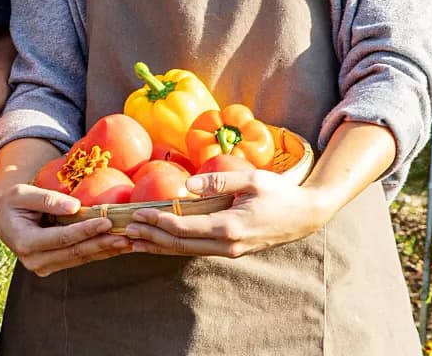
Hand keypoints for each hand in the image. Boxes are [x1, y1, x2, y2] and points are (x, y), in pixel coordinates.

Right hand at [0, 178, 132, 275]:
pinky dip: (98, 251)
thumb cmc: (12, 201)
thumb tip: (75, 207)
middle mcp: (35, 260)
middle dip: (102, 244)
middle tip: (126, 236)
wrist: (2, 216)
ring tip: (128, 242)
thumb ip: (46, 199)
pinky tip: (116, 246)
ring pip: (80, 258)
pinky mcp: (53, 265)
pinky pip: (78, 258)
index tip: (106, 221)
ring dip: (105, 250)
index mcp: (25, 242)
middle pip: (75, 252)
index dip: (85, 230)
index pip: (62, 238)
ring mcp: (44, 266)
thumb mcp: (22, 194)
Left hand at [124, 166, 331, 257]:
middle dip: (151, 238)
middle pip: (180, 245)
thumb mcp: (252, 180)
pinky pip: (197, 249)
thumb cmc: (279, 193)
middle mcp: (227, 244)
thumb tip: (187, 186)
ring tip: (134, 242)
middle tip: (125, 231)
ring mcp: (230, 250)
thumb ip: (219, 181)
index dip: (158, 222)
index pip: (185, 228)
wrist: (306, 216)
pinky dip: (175, 246)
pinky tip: (160, 242)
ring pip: (187, 251)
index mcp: (230, 226)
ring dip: (159, 246)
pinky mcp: (231, 249)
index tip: (138, 214)